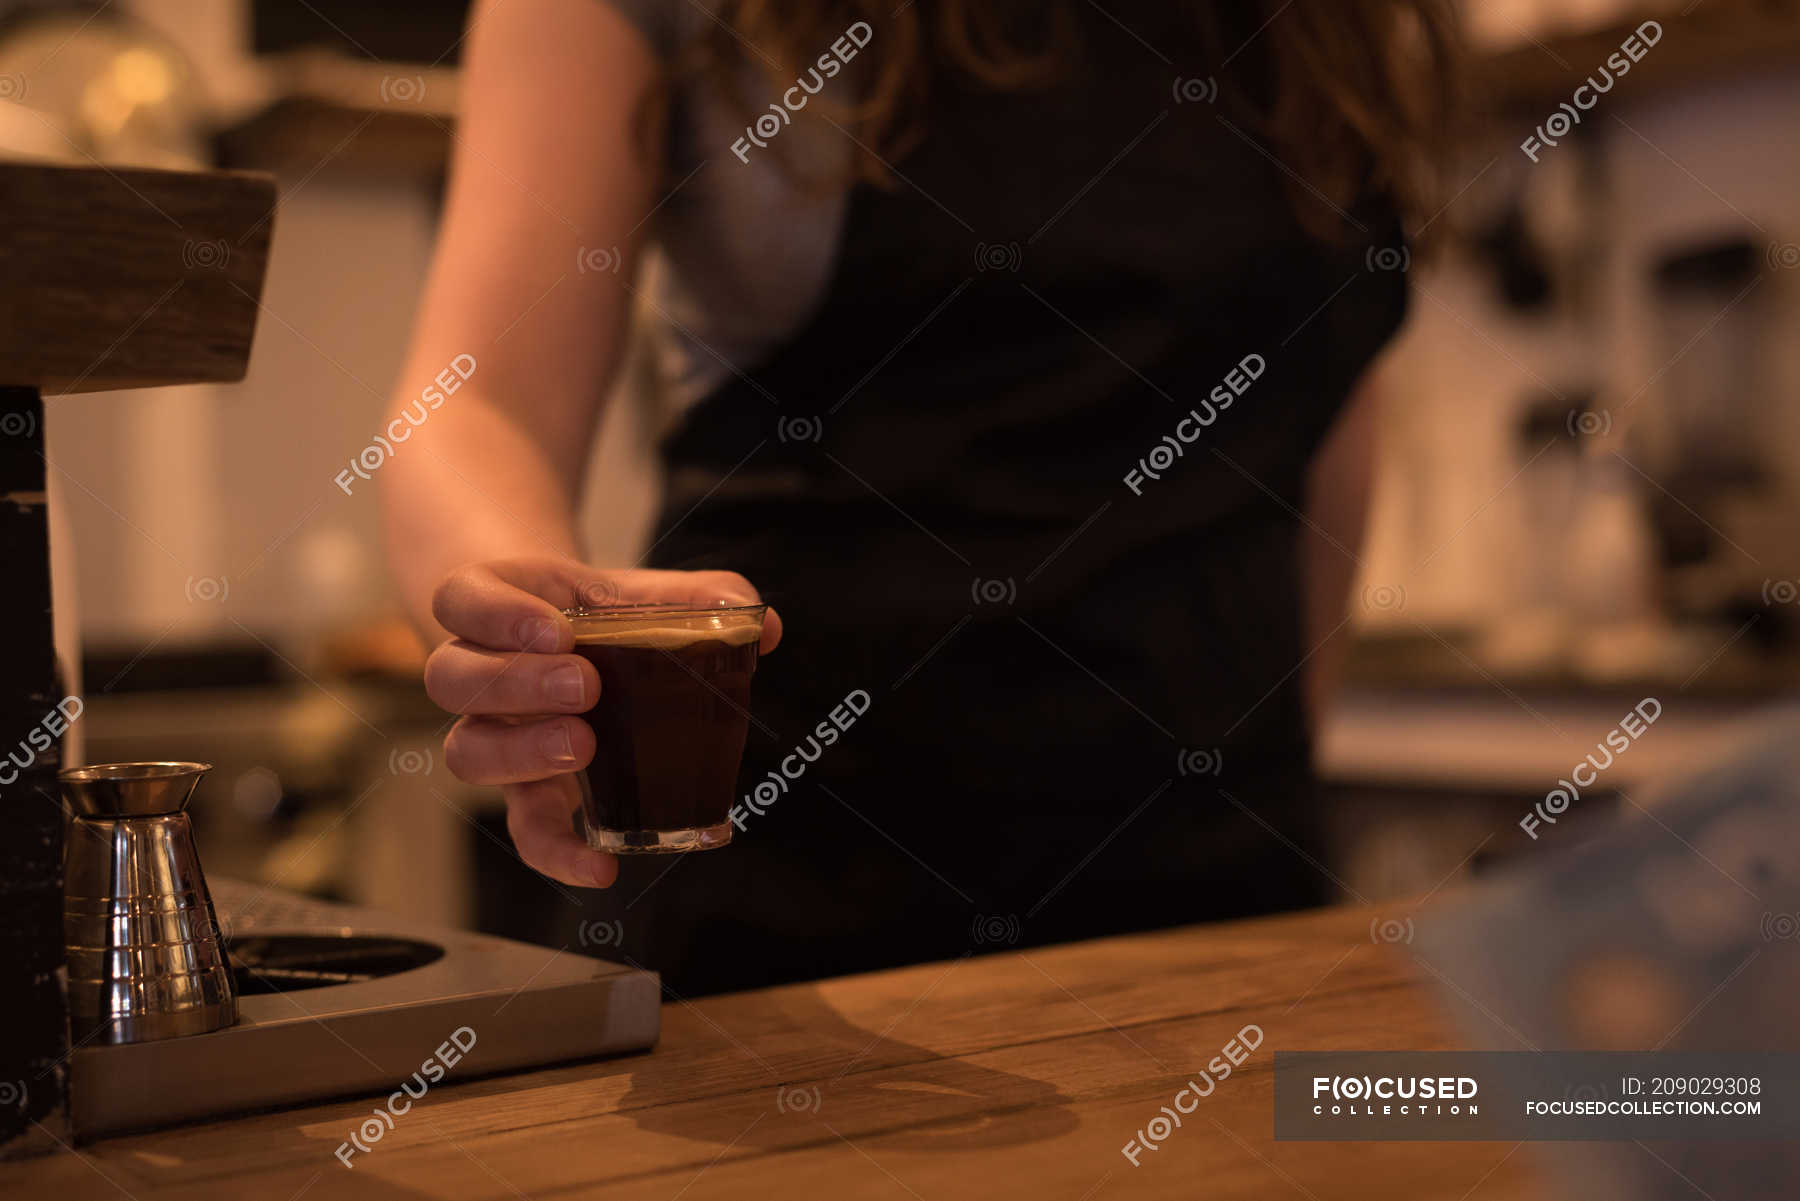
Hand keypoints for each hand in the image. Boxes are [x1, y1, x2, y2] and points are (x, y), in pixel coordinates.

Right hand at [424, 556, 781, 887]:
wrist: (565, 642)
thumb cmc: (594, 612)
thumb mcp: (637, 593)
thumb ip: (697, 598)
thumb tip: (762, 623)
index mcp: (493, 607)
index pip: (461, 600)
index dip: (496, 614)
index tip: (557, 629)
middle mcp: (475, 673)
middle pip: (453, 677)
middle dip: (519, 684)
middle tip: (586, 686)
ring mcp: (493, 735)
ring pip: (468, 749)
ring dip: (523, 752)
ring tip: (585, 746)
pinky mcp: (526, 792)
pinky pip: (523, 830)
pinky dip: (558, 852)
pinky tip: (602, 864)